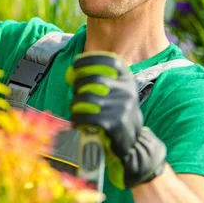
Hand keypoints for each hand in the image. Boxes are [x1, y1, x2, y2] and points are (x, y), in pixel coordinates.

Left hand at [66, 52, 166, 189]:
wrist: (132, 143)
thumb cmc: (116, 114)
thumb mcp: (115, 94)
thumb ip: (98, 82)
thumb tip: (72, 74)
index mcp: (127, 80)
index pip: (109, 61)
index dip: (90, 60)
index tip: (75, 64)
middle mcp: (127, 90)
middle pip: (94, 78)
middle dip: (78, 85)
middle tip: (75, 94)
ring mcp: (122, 107)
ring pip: (87, 98)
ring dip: (75, 104)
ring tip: (75, 110)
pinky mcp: (115, 123)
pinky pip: (87, 116)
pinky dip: (77, 119)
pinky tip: (77, 122)